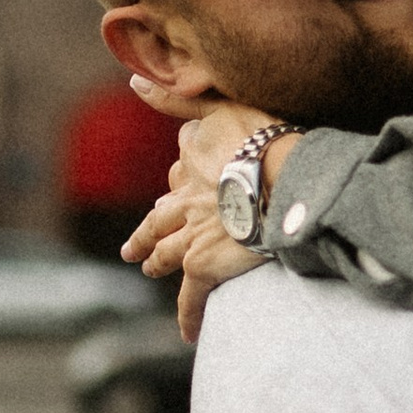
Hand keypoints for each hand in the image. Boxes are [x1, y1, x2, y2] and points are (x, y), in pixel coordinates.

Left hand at [120, 103, 285, 342]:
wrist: (280, 179)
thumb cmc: (265, 137)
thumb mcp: (221, 102)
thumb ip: (181, 95)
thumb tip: (133, 80)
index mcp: (193, 161)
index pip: (180, 171)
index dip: (178, 180)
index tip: (174, 188)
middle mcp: (185, 199)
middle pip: (160, 218)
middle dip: (147, 232)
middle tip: (135, 247)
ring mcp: (191, 234)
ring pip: (167, 254)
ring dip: (158, 263)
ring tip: (150, 270)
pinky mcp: (203, 265)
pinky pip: (193, 297)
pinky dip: (189, 315)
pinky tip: (188, 333)